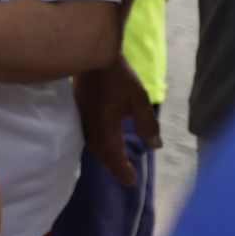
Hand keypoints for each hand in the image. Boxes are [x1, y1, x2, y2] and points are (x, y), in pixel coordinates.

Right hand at [75, 56, 159, 186]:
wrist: (91, 55)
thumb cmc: (118, 76)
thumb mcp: (139, 99)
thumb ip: (147, 124)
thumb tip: (155, 146)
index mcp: (105, 125)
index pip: (113, 154)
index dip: (122, 169)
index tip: (131, 180)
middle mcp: (91, 125)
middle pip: (101, 153)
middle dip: (113, 167)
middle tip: (125, 177)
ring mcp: (82, 118)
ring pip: (92, 145)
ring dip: (104, 157)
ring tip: (115, 164)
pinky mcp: (79, 110)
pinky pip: (87, 135)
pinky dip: (97, 146)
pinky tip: (102, 144)